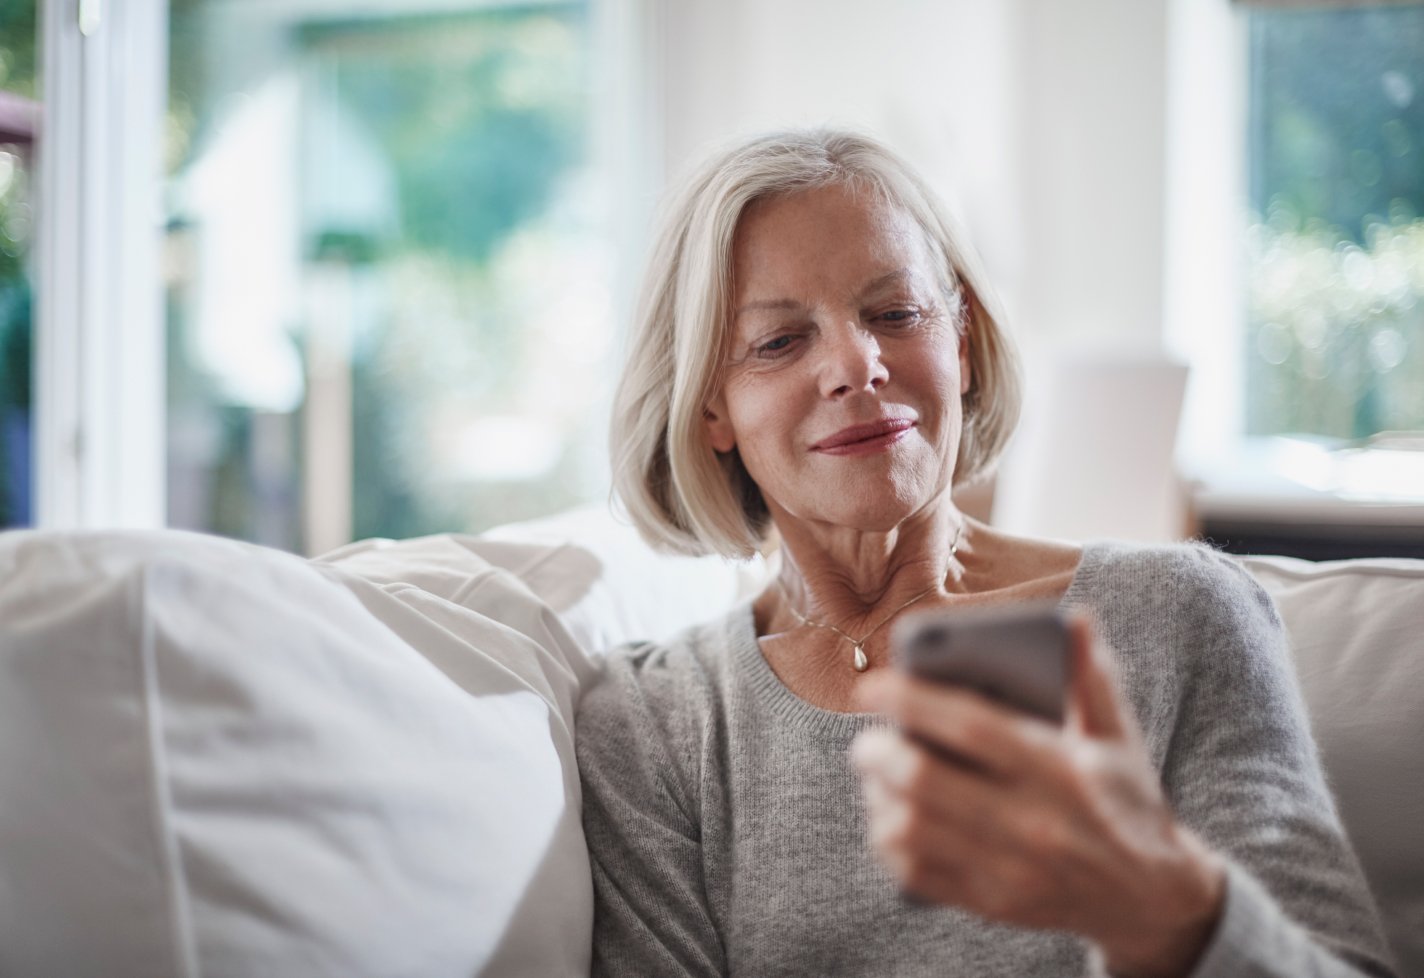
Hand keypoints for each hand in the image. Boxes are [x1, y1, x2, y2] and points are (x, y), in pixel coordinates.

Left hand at [850, 616, 1225, 977]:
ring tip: (879, 776)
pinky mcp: (992, 903)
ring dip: (878, 797)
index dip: (912, 701)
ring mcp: (1009, 869)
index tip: (871, 687)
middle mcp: (1032, 821)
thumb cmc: (1125, 798)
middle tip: (866, 739)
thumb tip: (1076, 619)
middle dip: (878, 752)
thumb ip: (1092, 676)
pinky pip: (916, 874)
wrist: (1151, 896)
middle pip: (924, 781)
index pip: (970, 726)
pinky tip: (891, 817)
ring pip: (910, 830)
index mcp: (1058, 769)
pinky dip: (889, 842)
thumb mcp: (1118, 735)